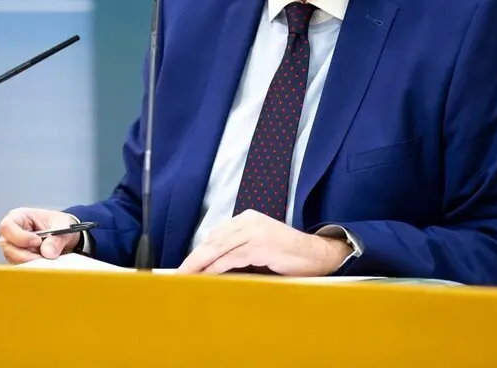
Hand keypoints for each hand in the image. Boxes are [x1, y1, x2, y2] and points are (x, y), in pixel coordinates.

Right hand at [0, 208, 80, 264]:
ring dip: (31, 262)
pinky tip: (45, 262)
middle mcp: (12, 233)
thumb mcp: (63, 226)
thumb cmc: (59, 224)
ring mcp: (14, 247)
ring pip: (13, 259)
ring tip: (47, 258)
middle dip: (26, 254)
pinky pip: (21, 267)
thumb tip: (47, 253)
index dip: (20, 237)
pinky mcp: (19, 259)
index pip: (7, 227)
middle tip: (43, 256)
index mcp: (18, 217)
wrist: (65, 235)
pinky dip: (33, 267)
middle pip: (7, 246)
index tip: (38, 242)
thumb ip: (56, 240)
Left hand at [176, 210, 351, 276]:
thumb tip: (213, 265)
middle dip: (194, 258)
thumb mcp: (259, 248)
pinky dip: (216, 268)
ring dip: (199, 264)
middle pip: (213, 240)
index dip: (198, 252)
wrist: (318, 255)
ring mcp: (255, 231)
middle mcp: (249, 221)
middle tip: (178, 273)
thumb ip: (238, 251)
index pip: (216, 236)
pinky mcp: (261, 245)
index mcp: (247, 219)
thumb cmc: (289, 255)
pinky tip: (205, 277)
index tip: (185, 266)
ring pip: (218, 248)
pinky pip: (232, 257)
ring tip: (186, 277)